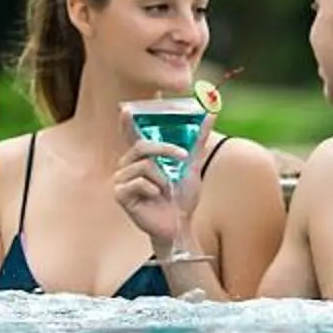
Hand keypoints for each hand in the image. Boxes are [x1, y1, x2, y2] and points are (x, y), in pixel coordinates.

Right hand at [110, 117, 207, 257]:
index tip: (126, 108)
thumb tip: (211, 113)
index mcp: (142, 156)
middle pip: (142, 146)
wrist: (180, 225)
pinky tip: (156, 198)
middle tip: (184, 157)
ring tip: (166, 190)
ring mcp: (121, 179)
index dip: (127, 121)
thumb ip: (198, 140)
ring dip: (163, 178)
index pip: (131, 133)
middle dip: (166, 150)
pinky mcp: (120, 194)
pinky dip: (154, 190)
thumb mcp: (192, 165)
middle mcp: (128, 165)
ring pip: (144, 165)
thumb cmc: (182, 197)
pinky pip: (139, 182)